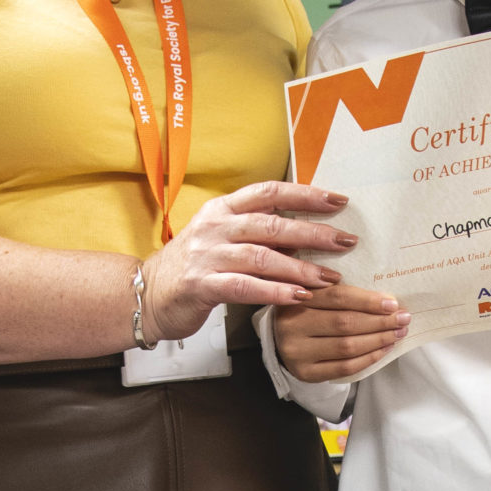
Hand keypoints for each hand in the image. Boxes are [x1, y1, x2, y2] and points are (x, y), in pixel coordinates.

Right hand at [141, 181, 355, 340]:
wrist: (146, 293)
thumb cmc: (193, 267)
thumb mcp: (223, 240)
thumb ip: (258, 235)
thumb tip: (305, 237)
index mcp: (223, 209)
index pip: (269, 192)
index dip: (305, 195)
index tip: (338, 201)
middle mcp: (215, 227)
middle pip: (272, 224)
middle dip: (313, 233)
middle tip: (345, 242)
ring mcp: (206, 255)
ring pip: (261, 256)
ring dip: (300, 268)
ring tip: (328, 278)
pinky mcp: (201, 285)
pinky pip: (244, 287)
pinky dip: (274, 292)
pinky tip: (298, 297)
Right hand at [275, 282, 409, 381]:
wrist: (280, 341)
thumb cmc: (306, 313)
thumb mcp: (313, 295)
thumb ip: (337, 291)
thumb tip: (385, 299)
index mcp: (296, 298)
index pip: (338, 297)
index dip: (368, 301)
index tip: (393, 303)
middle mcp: (292, 326)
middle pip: (345, 323)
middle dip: (380, 321)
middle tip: (403, 319)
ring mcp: (298, 352)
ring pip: (347, 346)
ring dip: (378, 340)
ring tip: (398, 333)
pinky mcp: (306, 373)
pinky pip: (344, 367)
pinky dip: (369, 358)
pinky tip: (384, 349)